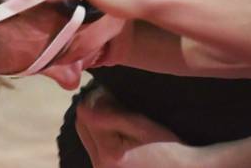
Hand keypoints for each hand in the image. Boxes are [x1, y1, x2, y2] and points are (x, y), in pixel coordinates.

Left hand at [76, 88, 210, 167]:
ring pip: (88, 138)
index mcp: (108, 153)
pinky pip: (96, 149)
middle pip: (82, 129)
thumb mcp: (142, 126)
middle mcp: (100, 166)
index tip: (110, 90)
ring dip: (98, 124)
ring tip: (118, 115)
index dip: (95, 99)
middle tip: (112, 100)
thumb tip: (85, 104)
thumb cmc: (167, 148)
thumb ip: (112, 115)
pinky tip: (121, 132)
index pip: (85, 117)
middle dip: (93, 111)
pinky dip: (103, 137)